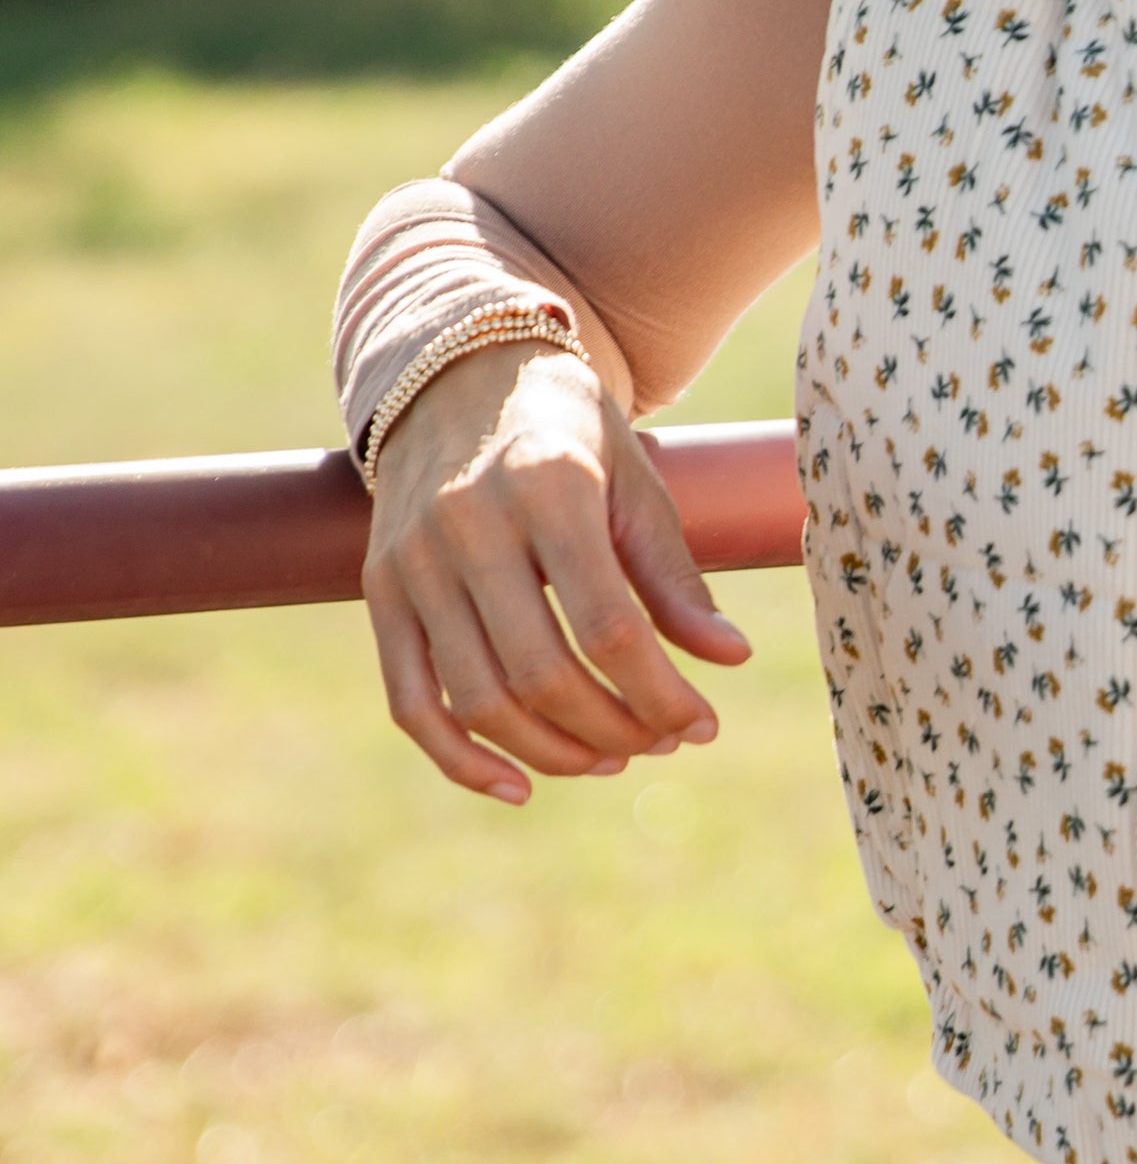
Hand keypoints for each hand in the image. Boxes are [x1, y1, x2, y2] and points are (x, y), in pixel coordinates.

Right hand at [363, 340, 751, 805]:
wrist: (460, 378)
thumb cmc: (570, 434)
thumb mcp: (636, 482)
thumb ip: (674, 575)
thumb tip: (728, 660)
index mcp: (548, 488)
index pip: (607, 626)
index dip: (660, 692)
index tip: (704, 724)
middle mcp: (468, 525)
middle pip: (542, 673)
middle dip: (614, 728)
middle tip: (662, 741)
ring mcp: (413, 562)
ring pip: (478, 698)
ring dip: (552, 752)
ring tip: (611, 756)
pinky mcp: (380, 592)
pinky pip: (410, 700)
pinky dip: (460, 758)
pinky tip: (518, 785)